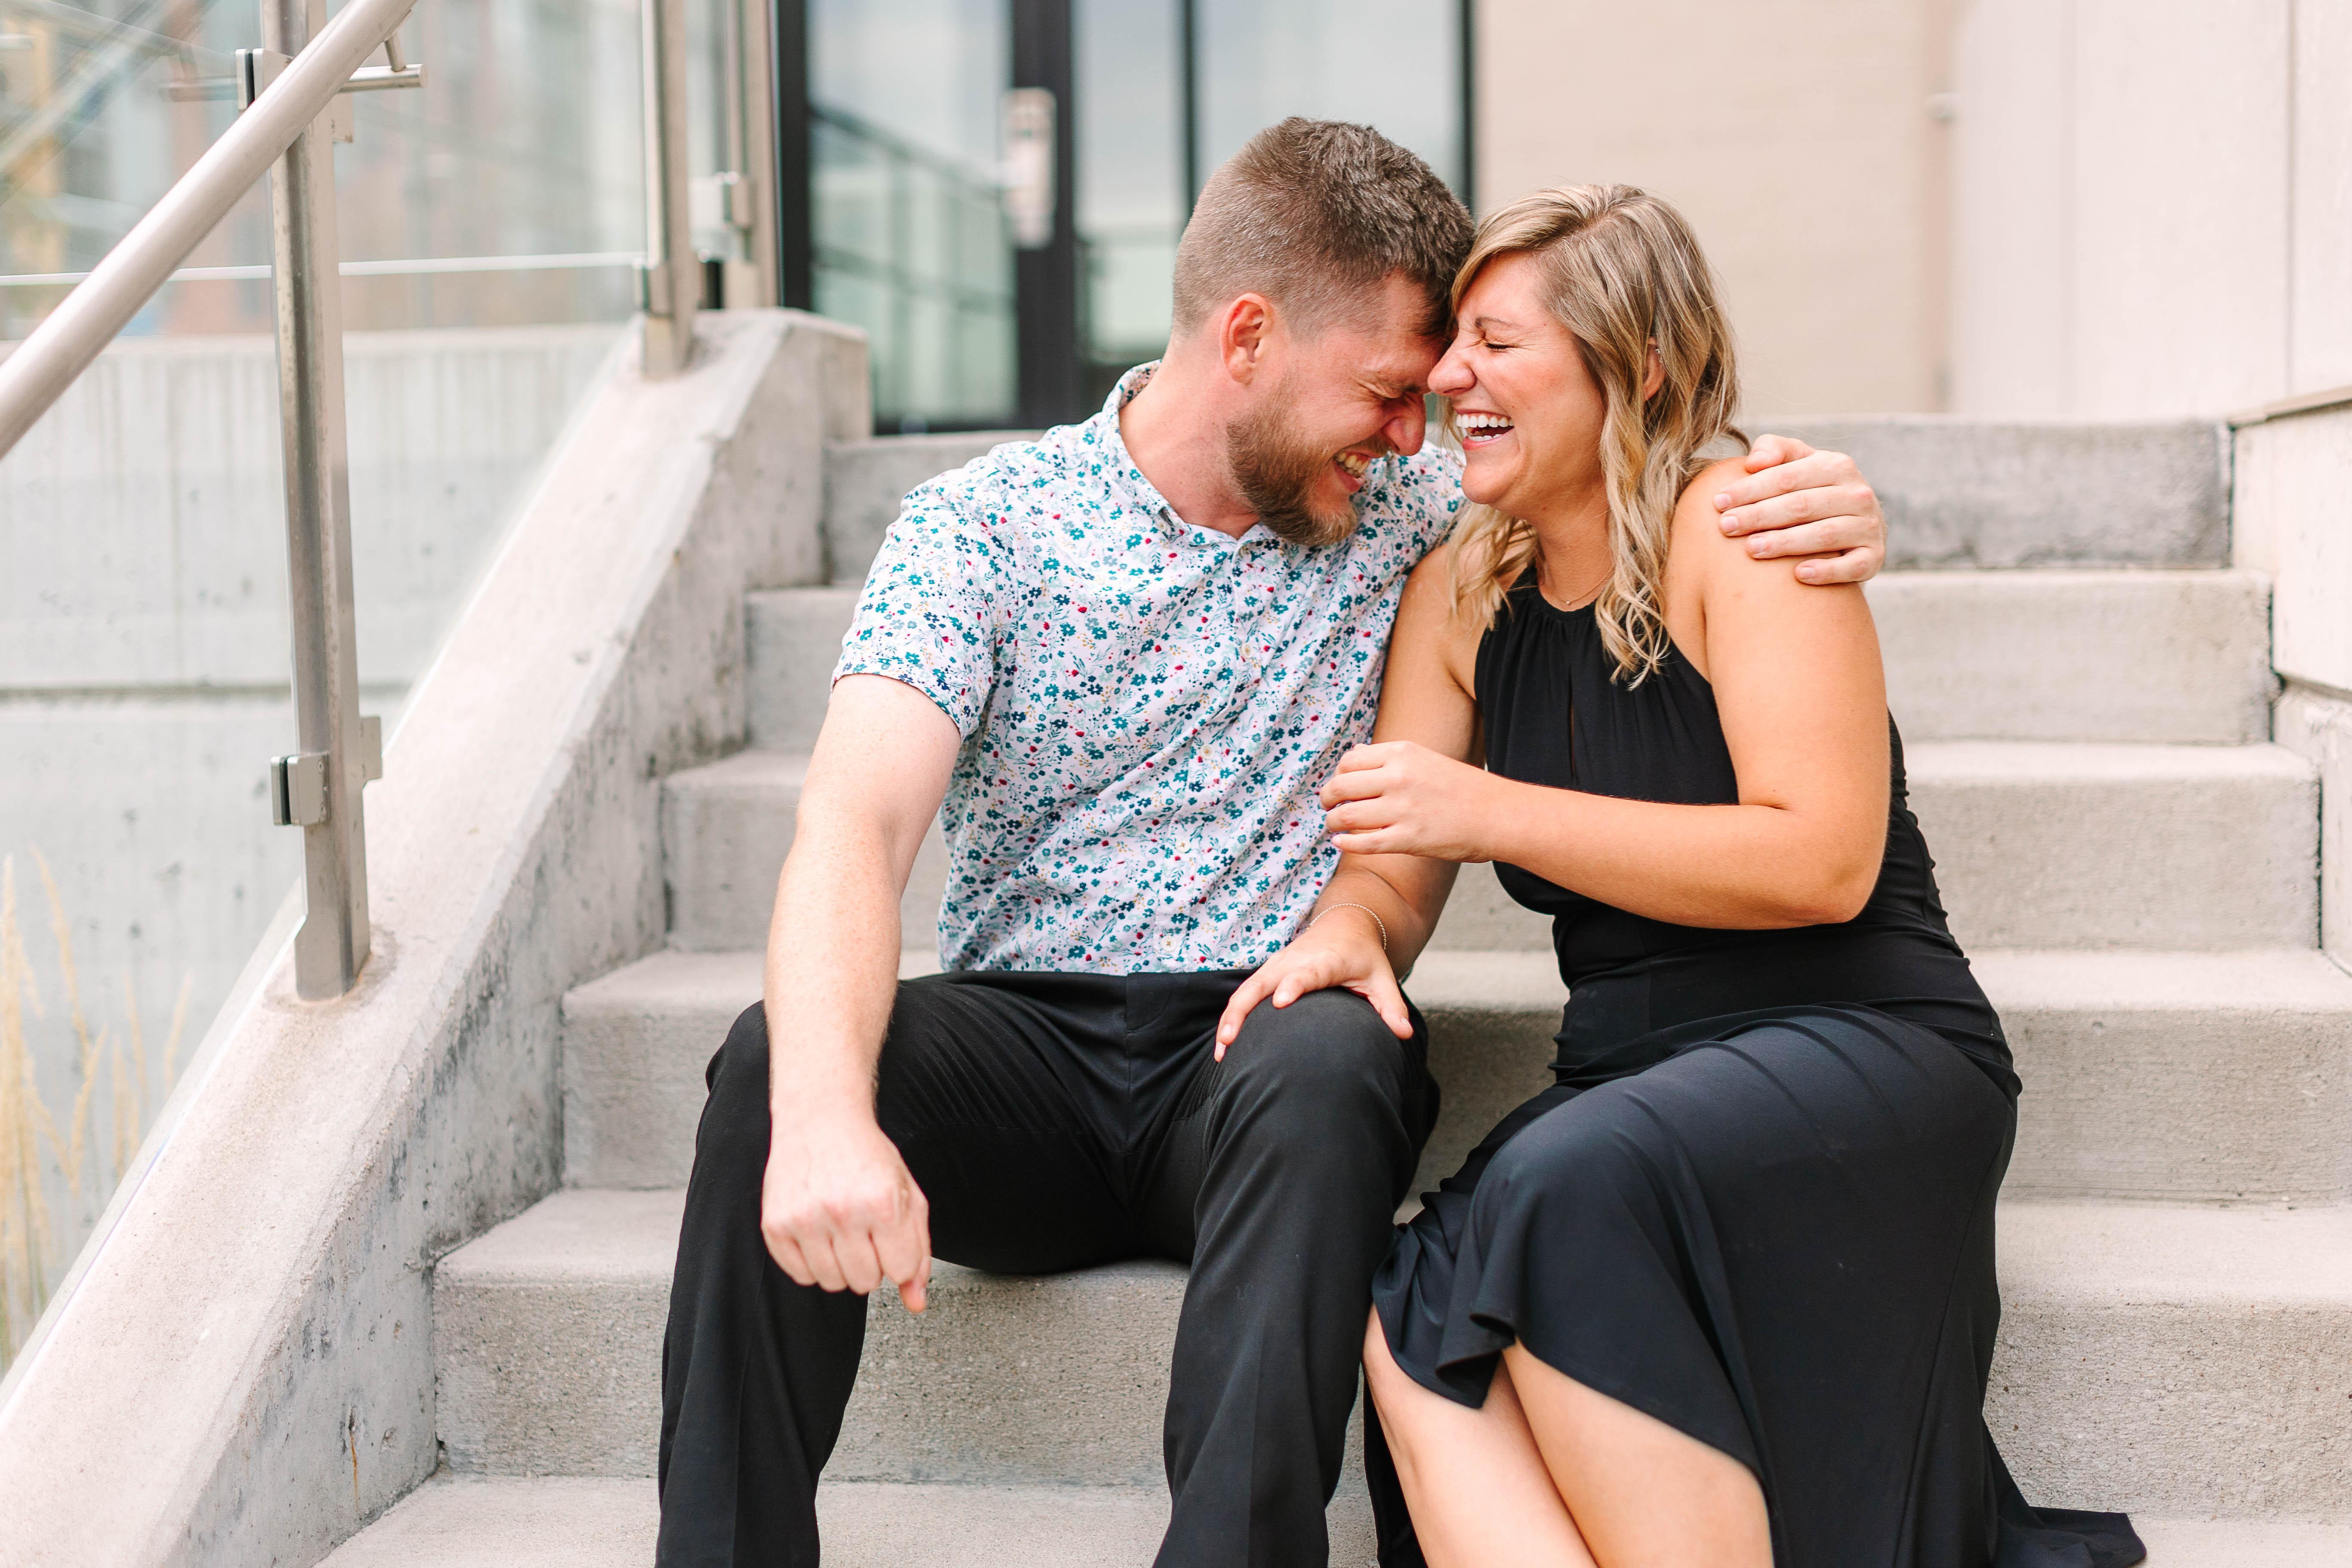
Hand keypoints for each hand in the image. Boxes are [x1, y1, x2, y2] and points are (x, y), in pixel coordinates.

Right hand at [761, 1110, 931, 1311]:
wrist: (820, 1120)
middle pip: (865, 1282)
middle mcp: (842, 1212)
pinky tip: (818, 1231)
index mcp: (883, 1203)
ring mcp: (804, 1219)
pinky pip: (800, 1275)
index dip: (898, 1256)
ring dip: (841, 1264)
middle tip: (864, 1229)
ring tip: (841, 1229)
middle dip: (871, 1261)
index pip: (900, 1270)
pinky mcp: (775, 1225)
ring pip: (832, 1284)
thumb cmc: (866, 1156)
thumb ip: (918, 1250)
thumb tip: (917, 1302)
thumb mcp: (907, 1195)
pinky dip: (812, 1261)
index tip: (890, 1235)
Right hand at [1215, 906, 1411, 1056]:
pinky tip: (1226, 1045)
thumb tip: (1405, 1035)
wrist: (1345, 924)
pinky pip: (1244, 993)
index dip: (1293, 986)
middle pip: (1261, 984)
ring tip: (1221, 1053)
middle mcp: (1295, 961)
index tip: (1280, 1001)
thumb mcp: (1382, 979)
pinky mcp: (1268, 972)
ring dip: (1230, 1019)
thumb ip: (1391, 1007)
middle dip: (1242, 1011)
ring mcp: (1277, 965)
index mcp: (1324, 961)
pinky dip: (1232, 1016)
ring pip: (1245, 991)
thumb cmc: (1364, 956)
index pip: (1305, 973)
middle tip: (1229, 1042)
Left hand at [1319, 741, 1497, 861]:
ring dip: (1333, 823)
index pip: (1349, 761)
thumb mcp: (1425, 759)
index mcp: (1402, 753)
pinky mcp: (1408, 839)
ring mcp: (1402, 809)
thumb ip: (1388, 758)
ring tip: (1335, 827)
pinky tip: (1341, 843)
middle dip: (1327, 799)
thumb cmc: (1462, 788)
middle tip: (1328, 807)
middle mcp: (1398, 777)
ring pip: (1346, 815)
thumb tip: (1353, 755)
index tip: (1339, 787)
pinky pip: (1363, 843)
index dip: (1338, 776)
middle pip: (1340, 786)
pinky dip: (1345, 843)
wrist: (1498, 815)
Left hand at [1713, 435, 1885, 584]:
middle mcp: (1858, 494)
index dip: (1750, 489)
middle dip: (1759, 516)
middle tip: (1726, 527)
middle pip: (1802, 505)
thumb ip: (1775, 450)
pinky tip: (1798, 575)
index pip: (1787, 477)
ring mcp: (1870, 526)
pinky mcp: (1874, 558)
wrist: (1855, 527)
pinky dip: (1827, 571)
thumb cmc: (1812, 492)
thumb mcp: (1797, 464)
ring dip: (1785, 543)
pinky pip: (1852, 566)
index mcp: (1837, 466)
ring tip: (1750, 549)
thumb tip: (1754, 462)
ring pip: (1824, 535)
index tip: (1718, 502)